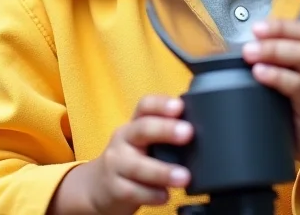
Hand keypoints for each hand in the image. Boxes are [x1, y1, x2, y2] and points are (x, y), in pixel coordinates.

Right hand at [47, 95, 192, 214]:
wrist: (98, 186)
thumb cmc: (131, 158)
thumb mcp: (143, 141)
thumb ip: (164, 133)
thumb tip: (201, 130)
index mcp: (134, 124)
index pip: (145, 106)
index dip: (162, 104)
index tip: (179, 106)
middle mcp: (124, 139)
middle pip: (142, 129)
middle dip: (166, 130)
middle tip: (188, 133)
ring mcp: (116, 164)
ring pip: (138, 166)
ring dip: (163, 171)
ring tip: (184, 177)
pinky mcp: (114, 188)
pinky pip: (133, 191)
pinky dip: (152, 194)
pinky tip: (165, 195)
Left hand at [242, 19, 299, 171]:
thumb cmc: (296, 110)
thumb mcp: (288, 81)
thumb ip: (274, 64)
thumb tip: (239, 50)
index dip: (279, 25)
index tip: (255, 28)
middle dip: (272, 36)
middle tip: (247, 45)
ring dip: (272, 51)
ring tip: (249, 55)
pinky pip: (297, 84)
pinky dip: (276, 75)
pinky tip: (260, 73)